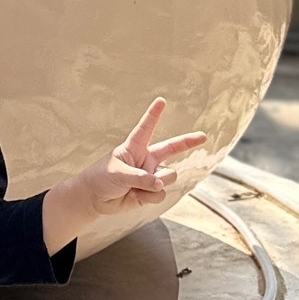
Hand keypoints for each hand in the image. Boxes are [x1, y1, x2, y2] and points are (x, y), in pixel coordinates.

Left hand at [90, 98, 206, 213]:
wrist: (95, 199)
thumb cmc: (101, 178)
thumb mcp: (119, 174)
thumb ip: (140, 178)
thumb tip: (159, 184)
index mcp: (134, 147)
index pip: (146, 128)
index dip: (154, 114)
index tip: (161, 100)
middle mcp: (146, 159)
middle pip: (171, 149)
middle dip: (188, 142)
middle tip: (203, 136)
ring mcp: (151, 175)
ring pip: (168, 176)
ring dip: (155, 184)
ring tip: (136, 188)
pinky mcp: (151, 191)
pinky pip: (161, 194)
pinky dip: (150, 197)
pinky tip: (136, 197)